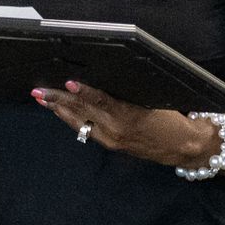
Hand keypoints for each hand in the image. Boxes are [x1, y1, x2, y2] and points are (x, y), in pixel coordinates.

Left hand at [33, 79, 216, 168]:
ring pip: (80, 122)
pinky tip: (59, 111)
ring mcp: (112, 139)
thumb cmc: (172, 117)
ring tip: (41, 99)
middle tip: (39, 91)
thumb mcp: (154, 99)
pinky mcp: (111, 145)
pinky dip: (71, 119)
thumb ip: (128, 91)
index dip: (84, 91)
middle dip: (58, 100)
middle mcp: (117, 130)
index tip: (68, 82)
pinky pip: (86, 130)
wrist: (185, 147)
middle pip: (84, 112)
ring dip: (59, 110)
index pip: (102, 100)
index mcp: (130, 115)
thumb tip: (102, 77)